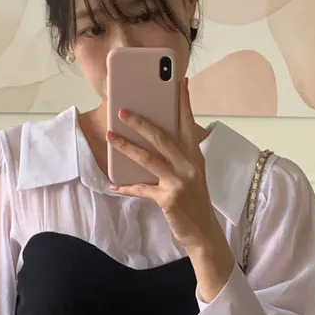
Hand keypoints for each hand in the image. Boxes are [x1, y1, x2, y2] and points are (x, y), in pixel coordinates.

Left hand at [107, 79, 216, 245]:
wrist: (204, 233)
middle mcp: (189, 165)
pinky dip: (127, 187)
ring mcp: (180, 182)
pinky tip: (114, 184)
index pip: (188, 123)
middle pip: (162, 137)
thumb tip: (153, 138)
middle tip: (123, 110)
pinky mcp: (169, 198)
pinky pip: (142, 189)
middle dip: (141, 122)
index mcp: (195, 156)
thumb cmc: (194, 201)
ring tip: (110, 136)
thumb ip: (178, 156)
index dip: (184, 102)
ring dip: (126, 147)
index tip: (180, 81)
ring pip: (148, 159)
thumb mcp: (192, 174)